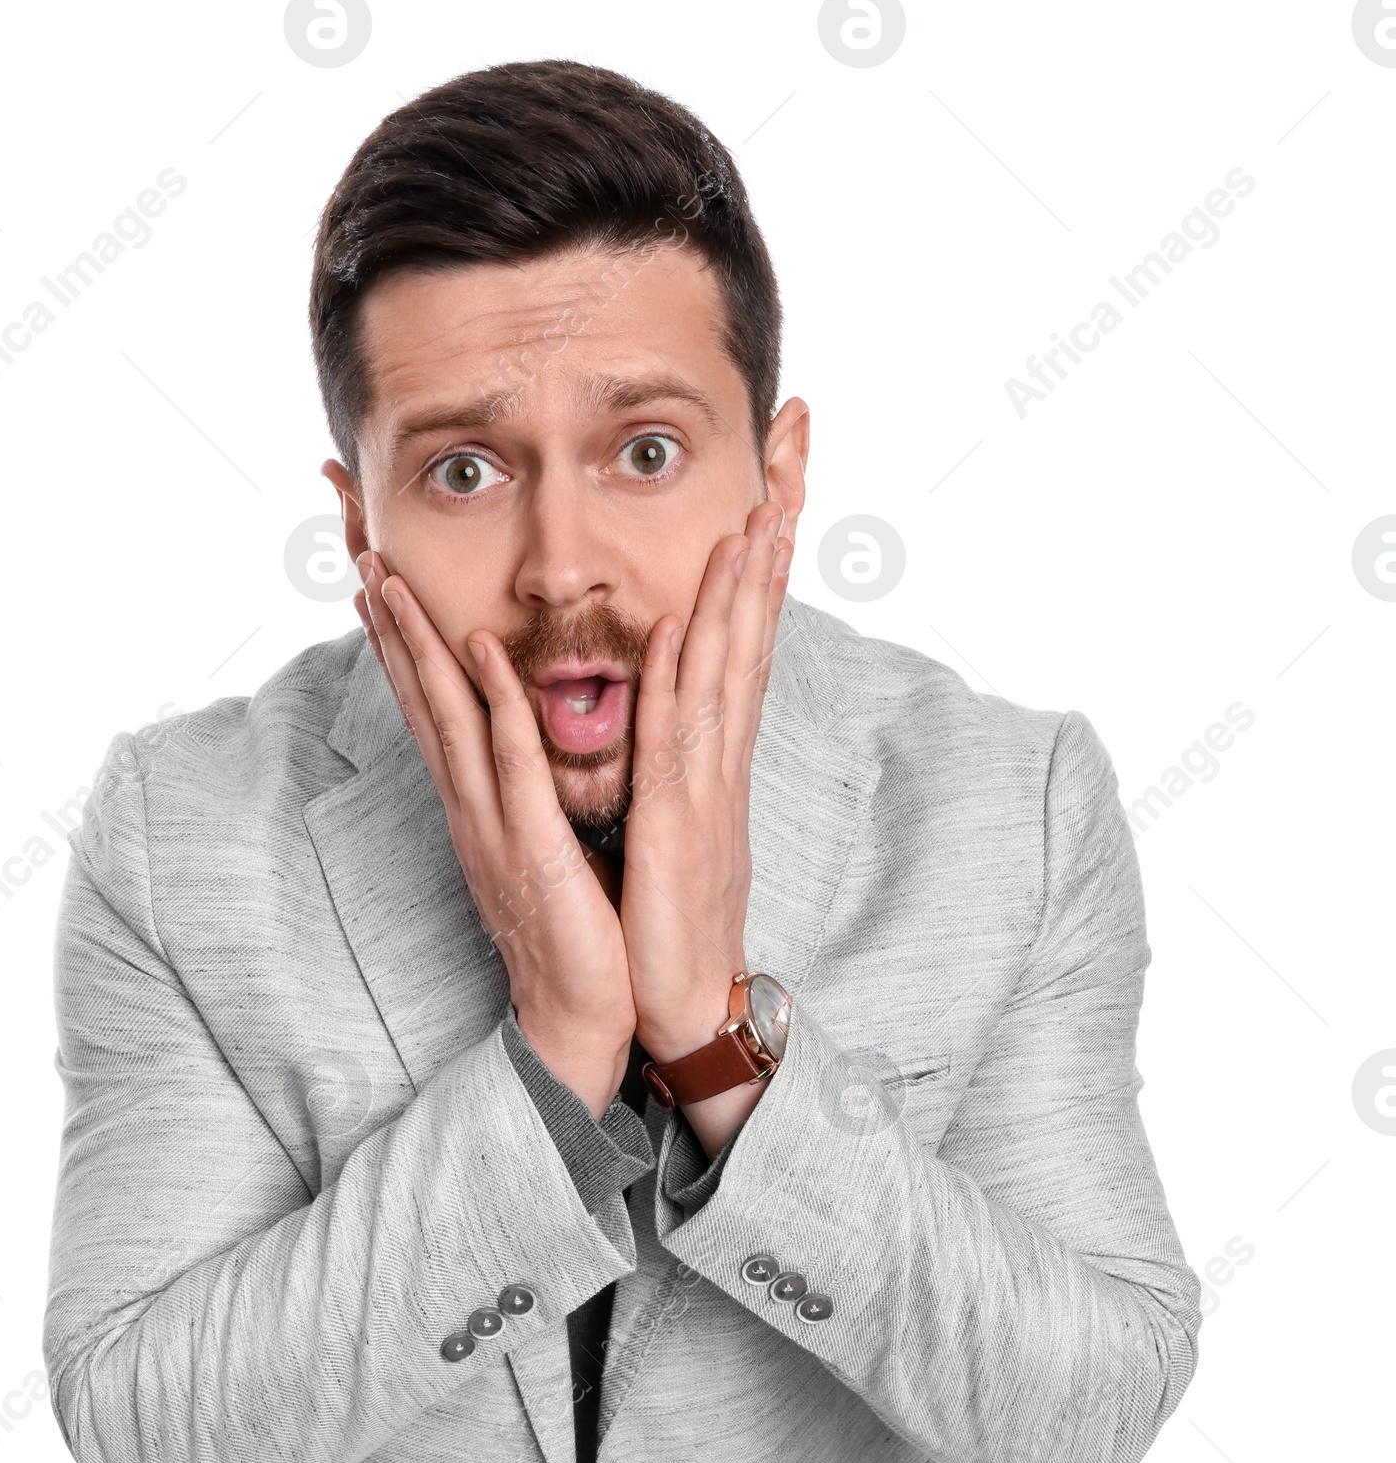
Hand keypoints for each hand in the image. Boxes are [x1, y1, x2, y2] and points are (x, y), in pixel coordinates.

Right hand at [353, 552, 634, 1116]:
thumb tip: (526, 752)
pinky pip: (511, 761)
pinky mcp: (530, 848)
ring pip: (446, 719)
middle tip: (357, 556)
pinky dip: (495, 701)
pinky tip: (481, 648)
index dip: (402, 648)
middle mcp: (470, 811)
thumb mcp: (544, 853)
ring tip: (388, 581)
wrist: (576, 1019)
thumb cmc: (574, 937)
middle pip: (419, 703)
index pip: (431, 713)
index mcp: (477, 810)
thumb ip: (531, 799)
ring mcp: (492, 827)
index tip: (377, 585)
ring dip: (417, 646)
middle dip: (388, 629)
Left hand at [621, 502, 793, 1151]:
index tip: (773, 493)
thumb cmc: (673, 919)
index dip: (762, 567)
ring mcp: (705, 787)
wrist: (687, 1003)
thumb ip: (677, 757)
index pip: (745, 641)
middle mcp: (722, 759)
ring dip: (737, 591)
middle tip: (791, 460)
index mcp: (717, 757)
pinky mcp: (674, 824)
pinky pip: (673, 738)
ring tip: (752, 513)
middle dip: (771, 546)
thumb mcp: (677, 823)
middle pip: (753, 632)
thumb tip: (671, 699)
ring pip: (723, 670)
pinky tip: (676, 624)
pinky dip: (676, 677)